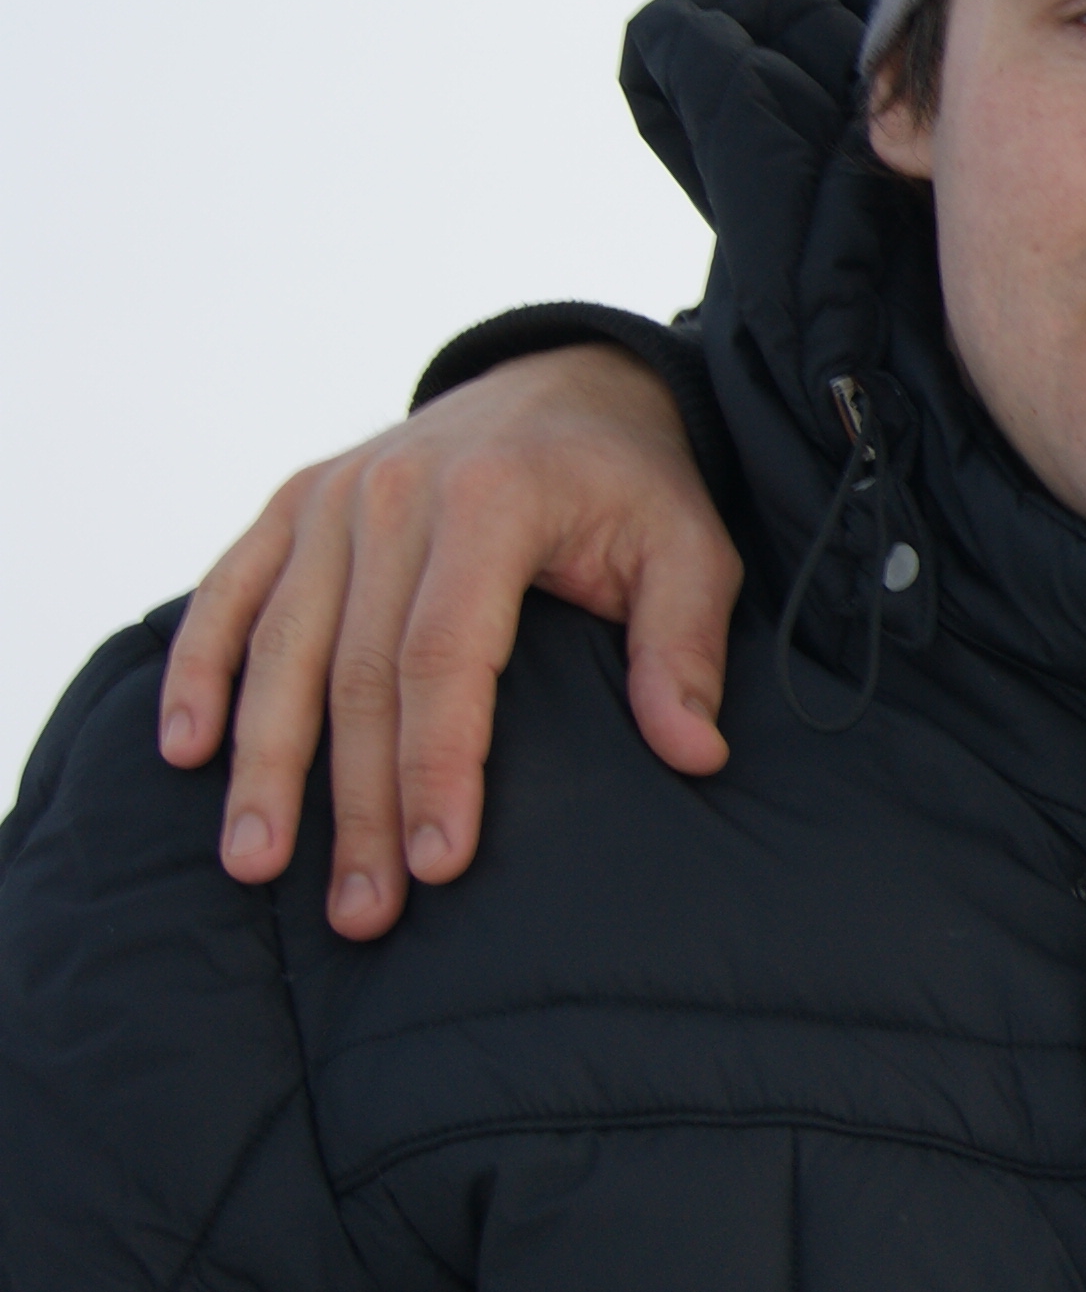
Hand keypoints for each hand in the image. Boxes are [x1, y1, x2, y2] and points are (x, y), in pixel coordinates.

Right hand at [158, 345, 739, 939]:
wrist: (566, 380)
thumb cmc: (633, 483)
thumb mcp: (689, 547)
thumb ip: (683, 648)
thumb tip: (694, 753)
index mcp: (490, 501)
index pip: (446, 658)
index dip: (437, 767)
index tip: (437, 864)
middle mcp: (392, 493)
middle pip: (357, 674)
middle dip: (354, 801)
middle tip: (357, 911)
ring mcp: (329, 497)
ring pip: (278, 647)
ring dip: (264, 763)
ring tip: (254, 863)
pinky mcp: (292, 502)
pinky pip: (229, 592)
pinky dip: (199, 670)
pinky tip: (186, 752)